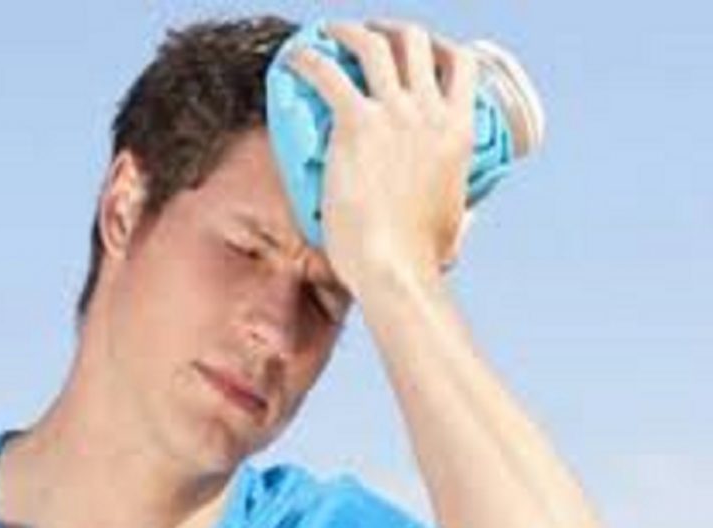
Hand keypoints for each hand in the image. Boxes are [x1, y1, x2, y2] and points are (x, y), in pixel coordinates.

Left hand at [283, 19, 477, 295]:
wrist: (394, 267)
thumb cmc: (417, 258)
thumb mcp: (454, 223)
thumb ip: (459, 210)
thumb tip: (464, 225)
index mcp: (459, 132)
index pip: (461, 64)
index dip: (437, 46)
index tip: (417, 48)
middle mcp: (430, 113)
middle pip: (415, 42)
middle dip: (391, 30)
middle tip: (368, 35)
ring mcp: (395, 114)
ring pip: (374, 45)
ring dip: (349, 31)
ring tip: (329, 33)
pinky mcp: (356, 123)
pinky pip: (328, 73)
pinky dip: (309, 59)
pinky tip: (294, 58)